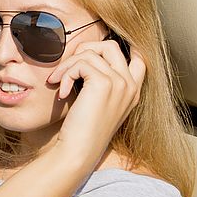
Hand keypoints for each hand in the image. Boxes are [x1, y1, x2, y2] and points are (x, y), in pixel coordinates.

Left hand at [45, 39, 145, 166]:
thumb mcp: (98, 103)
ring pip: (90, 53)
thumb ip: (101, 82)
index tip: (98, 49)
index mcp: (133, 91)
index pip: (139, 57)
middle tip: (67, 68)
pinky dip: (65, 74)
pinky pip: (80, 64)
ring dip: (67, 65)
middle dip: (84, 50)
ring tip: (57, 82)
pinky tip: (61, 93)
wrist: (79, 150)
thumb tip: (85, 57)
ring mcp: (120, 83)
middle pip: (111, 46)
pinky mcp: (104, 84)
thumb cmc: (82, 130)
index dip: (121, 46)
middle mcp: (130, 85)